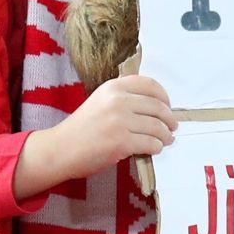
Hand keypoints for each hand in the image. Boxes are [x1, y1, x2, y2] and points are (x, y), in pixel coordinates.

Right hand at [17, 74, 176, 196]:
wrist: (60, 149)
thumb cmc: (81, 128)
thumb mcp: (100, 101)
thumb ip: (124, 99)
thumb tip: (155, 107)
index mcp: (113, 87)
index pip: (149, 84)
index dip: (164, 96)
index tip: (167, 105)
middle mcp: (118, 100)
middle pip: (157, 106)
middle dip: (169, 118)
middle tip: (172, 126)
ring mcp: (120, 121)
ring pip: (157, 126)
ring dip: (166, 135)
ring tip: (167, 139)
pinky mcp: (121, 142)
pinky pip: (150, 143)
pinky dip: (156, 147)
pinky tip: (155, 148)